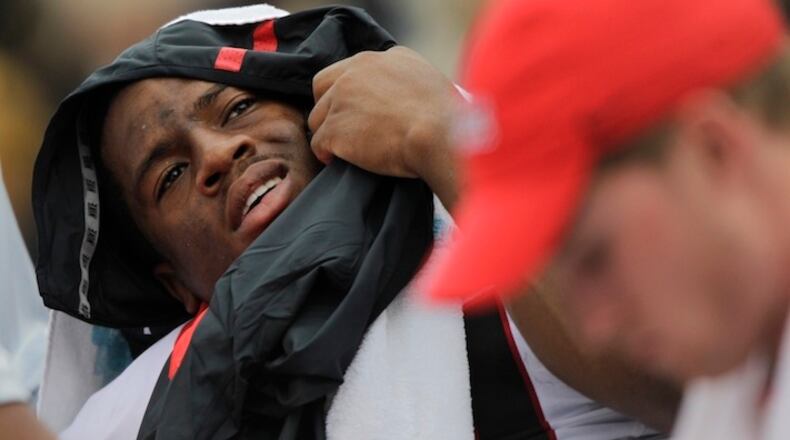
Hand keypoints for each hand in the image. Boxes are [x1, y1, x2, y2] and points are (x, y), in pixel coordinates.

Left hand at [309, 46, 459, 208]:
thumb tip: (401, 95)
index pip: (346, 71)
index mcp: (380, 59)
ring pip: (318, 118)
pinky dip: (326, 154)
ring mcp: (341, 100)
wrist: (441, 134)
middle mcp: (355, 73)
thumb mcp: (427, 81)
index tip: (354, 110)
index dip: (345, 92)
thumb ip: (404, 79)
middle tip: (342, 129)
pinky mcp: (334, 129)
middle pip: (323, 89)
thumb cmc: (445, 117)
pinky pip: (318, 143)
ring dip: (329, 134)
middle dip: (328, 109)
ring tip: (345, 150)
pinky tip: (339, 160)